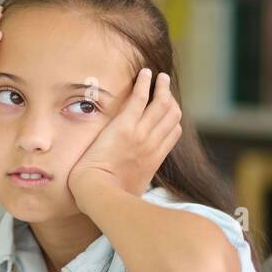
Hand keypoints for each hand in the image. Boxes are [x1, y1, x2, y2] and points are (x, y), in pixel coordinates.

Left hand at [67, 68, 181, 211]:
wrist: (98, 193)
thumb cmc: (109, 198)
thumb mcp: (132, 192)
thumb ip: (135, 183)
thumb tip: (130, 188)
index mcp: (154, 160)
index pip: (173, 133)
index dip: (173, 119)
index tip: (169, 110)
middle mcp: (152, 144)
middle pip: (171, 116)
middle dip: (170, 99)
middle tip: (165, 87)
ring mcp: (141, 134)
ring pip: (160, 104)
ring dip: (162, 87)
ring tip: (160, 77)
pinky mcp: (125, 126)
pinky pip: (140, 98)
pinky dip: (145, 83)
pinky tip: (145, 73)